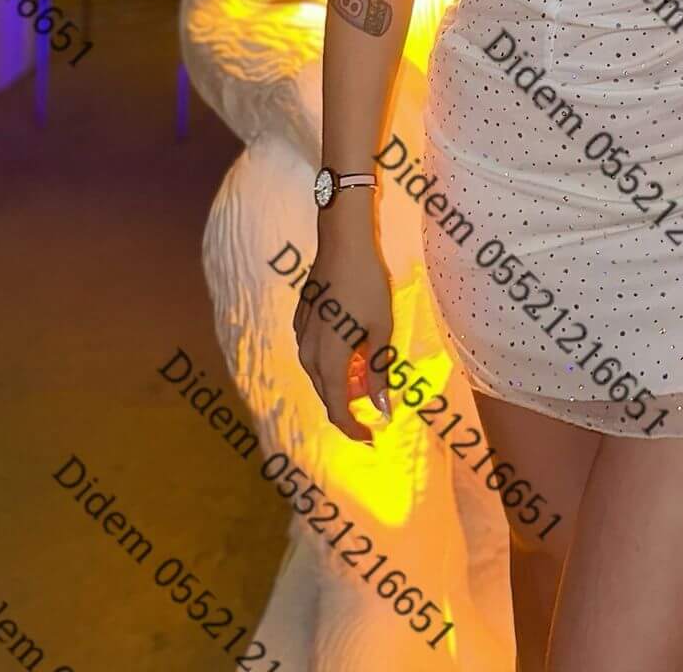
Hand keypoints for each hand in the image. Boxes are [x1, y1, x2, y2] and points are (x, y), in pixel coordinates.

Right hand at [293, 230, 392, 443]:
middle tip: (371, 411)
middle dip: (347, 406)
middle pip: (326, 392)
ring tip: (362, 380)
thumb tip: (381, 408)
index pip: (336, 408)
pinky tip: (347, 351)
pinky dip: (330, 361)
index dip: (352, 428)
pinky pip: (313, 351)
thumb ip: (378, 371)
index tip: (370, 437)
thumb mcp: (381, 329)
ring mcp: (301, 334)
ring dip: (338, 382)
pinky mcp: (301, 318)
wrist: (343, 243)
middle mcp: (308, 352)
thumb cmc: (367, 285)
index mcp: (328, 359)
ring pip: (318, 372)